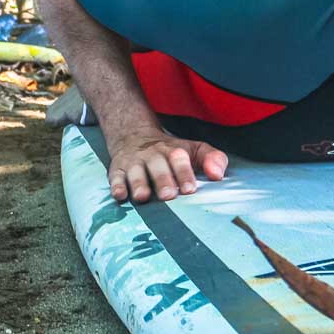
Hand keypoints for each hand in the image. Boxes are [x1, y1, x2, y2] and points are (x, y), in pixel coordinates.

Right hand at [106, 129, 228, 202]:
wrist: (133, 136)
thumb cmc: (169, 152)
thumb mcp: (193, 150)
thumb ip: (212, 158)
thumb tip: (218, 175)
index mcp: (173, 151)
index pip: (180, 159)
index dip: (185, 173)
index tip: (190, 189)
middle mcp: (153, 155)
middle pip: (158, 166)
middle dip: (163, 180)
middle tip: (168, 196)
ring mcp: (134, 162)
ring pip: (136, 172)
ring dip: (139, 184)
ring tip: (142, 197)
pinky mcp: (118, 169)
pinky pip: (115, 176)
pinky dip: (116, 186)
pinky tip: (120, 195)